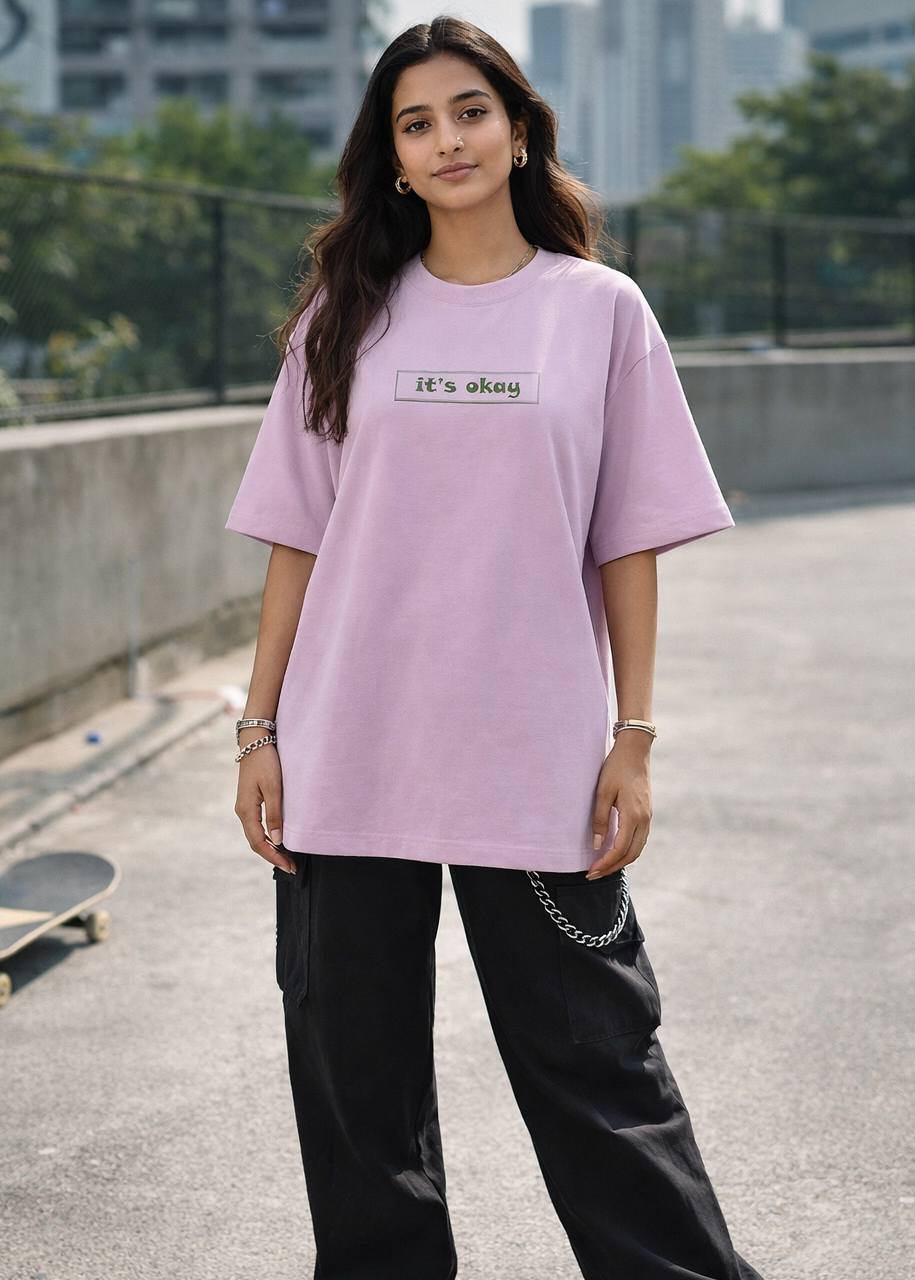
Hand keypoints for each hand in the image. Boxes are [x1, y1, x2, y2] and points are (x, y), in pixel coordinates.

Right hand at [234, 742, 296, 873]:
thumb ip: (275, 815)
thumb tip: (277, 841)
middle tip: (291, 867)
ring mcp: (245, 806)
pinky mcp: (250, 801)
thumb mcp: (273, 788)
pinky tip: (277, 840)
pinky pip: (256, 825)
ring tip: (286, 857)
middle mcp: (242, 811)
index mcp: (246, 810)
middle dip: (273, 856)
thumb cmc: (265, 761)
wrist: (255, 740)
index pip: (258, 842)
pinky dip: (266, 837)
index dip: (274, 857)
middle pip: (256, 842)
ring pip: (256, 835)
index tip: (290, 866)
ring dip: (270, 848)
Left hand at [588, 734, 651, 879]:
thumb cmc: (616, 768)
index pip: (620, 849)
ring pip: (638, 848)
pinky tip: (616, 850)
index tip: (591, 870)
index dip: (606, 863)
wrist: (635, 750)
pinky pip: (640, 839)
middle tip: (595, 873)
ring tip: (604, 866)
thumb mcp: (603, 792)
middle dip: (613, 867)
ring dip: (621, 860)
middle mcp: (644, 819)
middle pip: (631, 854)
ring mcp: (647, 816)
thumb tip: (598, 845)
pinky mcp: (646, 812)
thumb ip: (600, 819)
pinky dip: (628, 849)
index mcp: (633, 815)